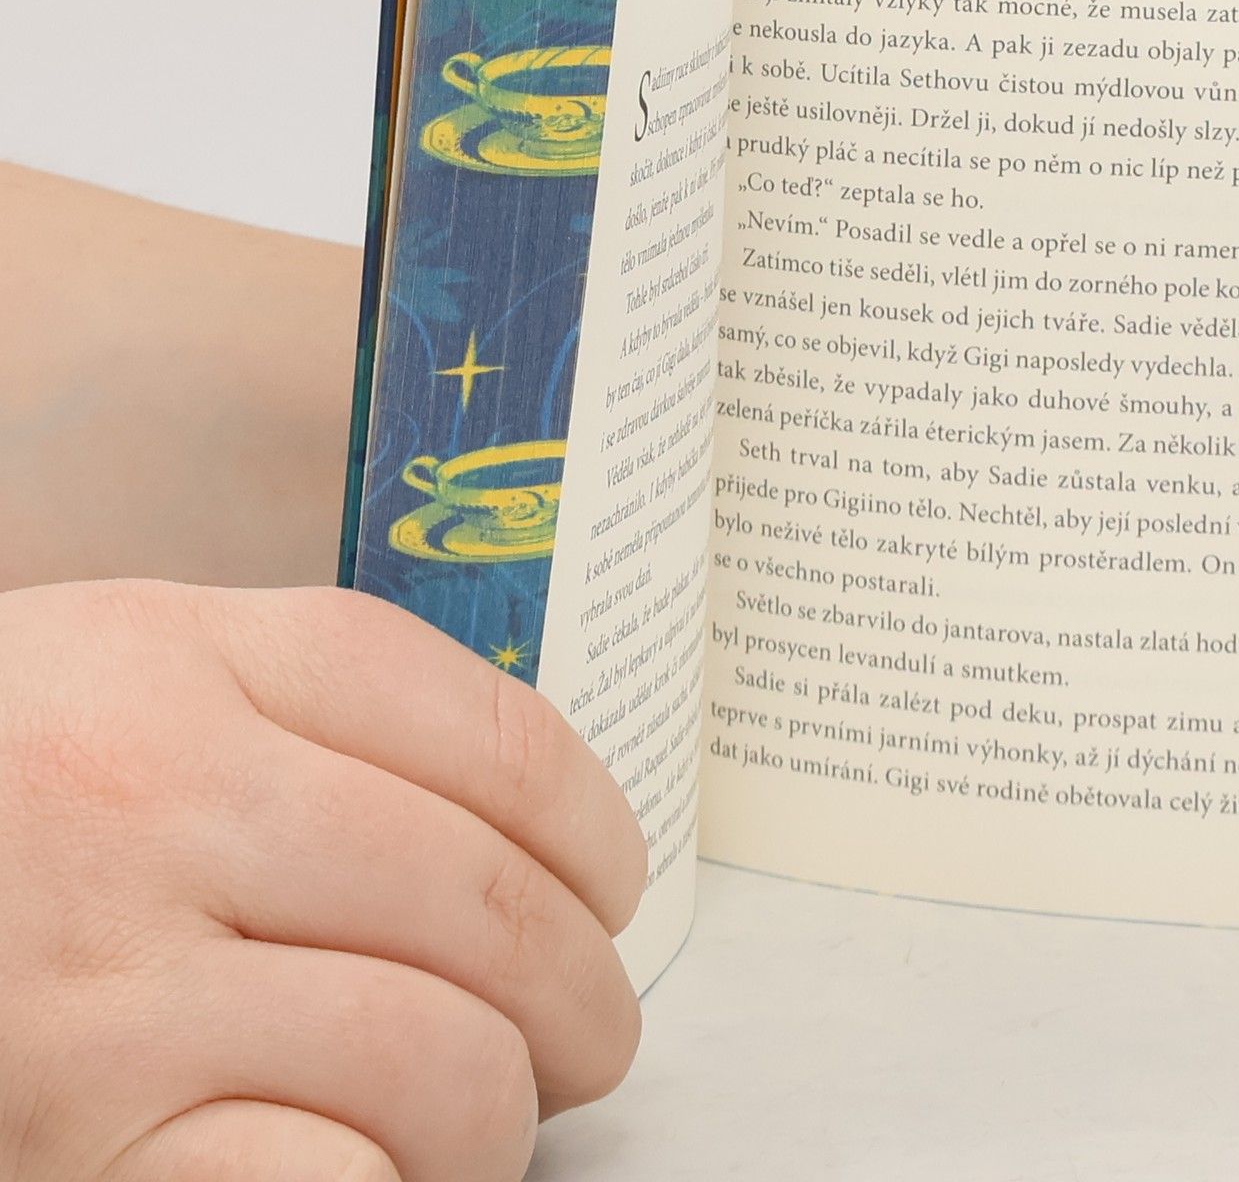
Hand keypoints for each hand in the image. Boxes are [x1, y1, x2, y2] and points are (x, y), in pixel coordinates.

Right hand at [0, 580, 646, 1181]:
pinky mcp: (71, 1148)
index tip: (615, 886)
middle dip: (587, 991)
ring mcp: (103, 989)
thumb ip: (314, 707)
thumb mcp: (133, 671)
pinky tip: (375, 1166)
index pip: (493, 737)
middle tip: (592, 1028)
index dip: (599, 830)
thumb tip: (529, 817)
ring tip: (495, 1113)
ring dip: (506, 1109)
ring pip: (438, 1057)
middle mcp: (155, 803)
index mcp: (190, 660)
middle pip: (487, 901)